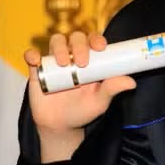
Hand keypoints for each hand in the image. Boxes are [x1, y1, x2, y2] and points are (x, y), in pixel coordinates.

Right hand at [24, 30, 135, 145]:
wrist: (61, 126)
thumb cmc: (84, 110)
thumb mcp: (100, 101)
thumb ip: (113, 89)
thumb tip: (131, 82)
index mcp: (91, 60)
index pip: (93, 40)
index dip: (97, 39)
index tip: (101, 47)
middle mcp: (72, 56)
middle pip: (75, 37)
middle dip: (79, 45)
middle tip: (81, 62)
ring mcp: (54, 61)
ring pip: (56, 41)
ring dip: (59, 48)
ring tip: (64, 64)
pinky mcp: (37, 70)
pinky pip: (32, 56)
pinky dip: (32, 55)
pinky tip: (35, 60)